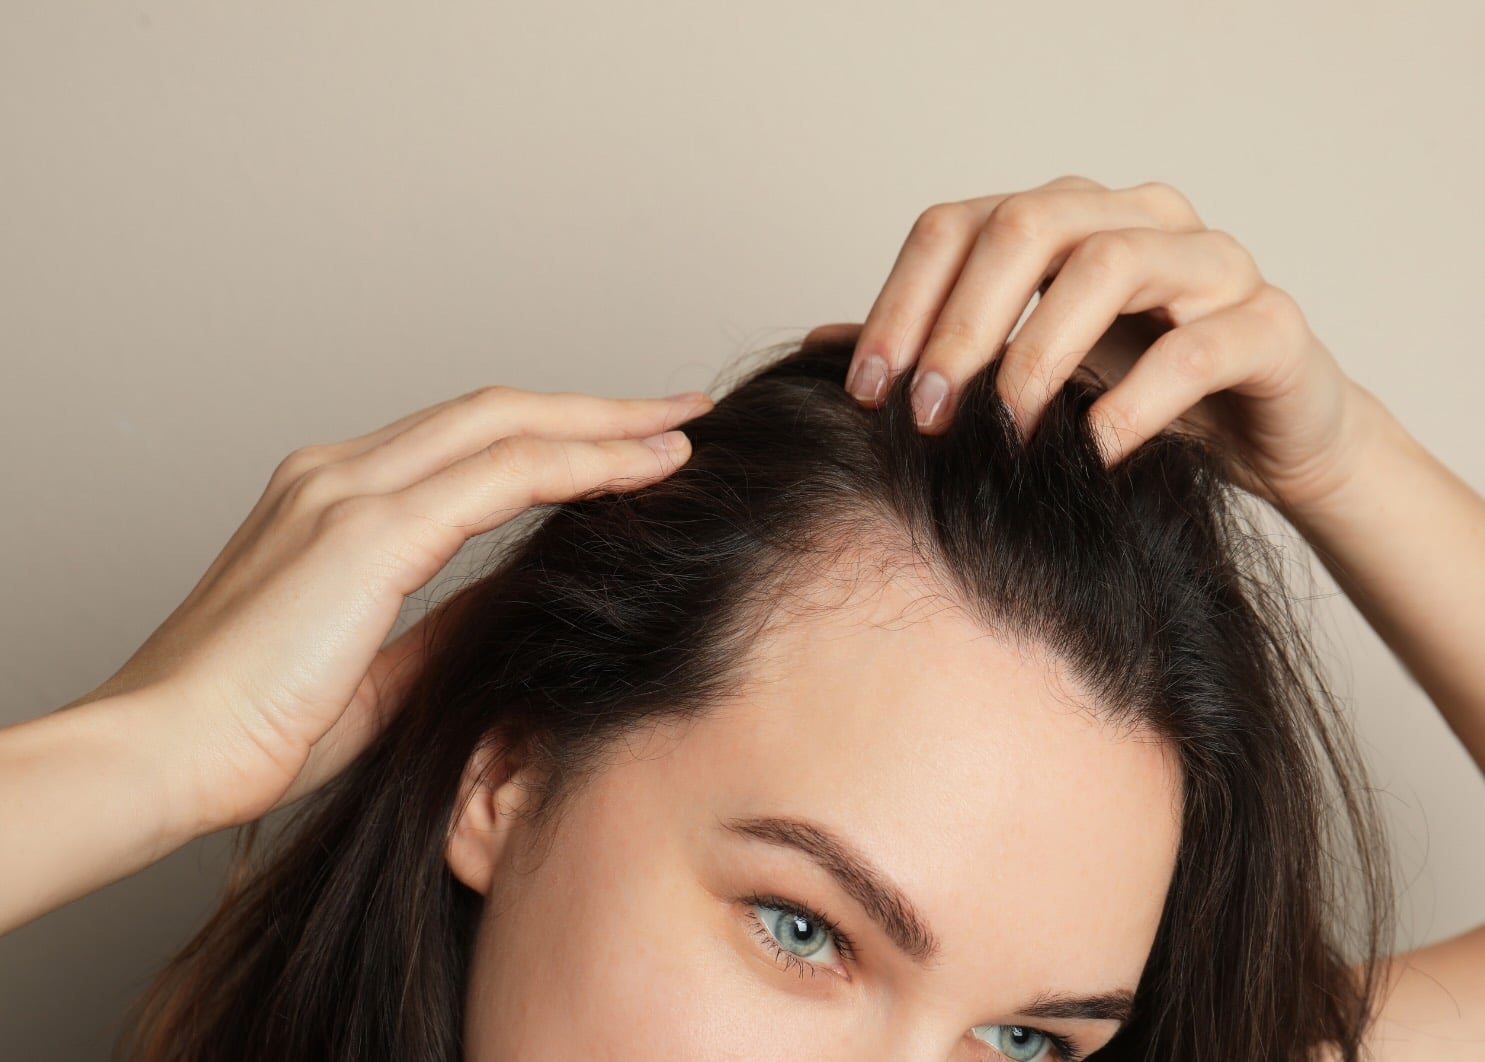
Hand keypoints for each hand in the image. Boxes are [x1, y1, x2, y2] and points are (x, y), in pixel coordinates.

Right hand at [74, 386, 712, 832]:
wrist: (164, 755)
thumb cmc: (252, 728)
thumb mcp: (380, 669)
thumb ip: (448, 624)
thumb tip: (520, 600)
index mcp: (331, 500)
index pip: (467, 443)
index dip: (554, 436)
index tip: (627, 446)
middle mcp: (337, 473)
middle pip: (496, 411)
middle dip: (595, 407)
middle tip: (677, 408)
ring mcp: (347, 490)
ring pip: (507, 424)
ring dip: (603, 421)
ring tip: (680, 427)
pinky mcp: (364, 529)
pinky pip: (502, 474)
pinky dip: (581, 462)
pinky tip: (643, 467)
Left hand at [823, 174, 1371, 509]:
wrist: (1268, 433)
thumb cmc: (1136, 392)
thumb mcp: (1025, 368)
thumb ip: (936, 347)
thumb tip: (821, 341)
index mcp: (1068, 216)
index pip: (958, 225)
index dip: (900, 302)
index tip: (866, 390)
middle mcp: (1138, 216)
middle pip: (1026, 226)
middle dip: (961, 325)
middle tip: (928, 414)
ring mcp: (1211, 262)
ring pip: (1109, 265)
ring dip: (1039, 355)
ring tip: (1008, 433)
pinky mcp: (1270, 325)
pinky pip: (1197, 347)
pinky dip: (1134, 404)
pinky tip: (1093, 453)